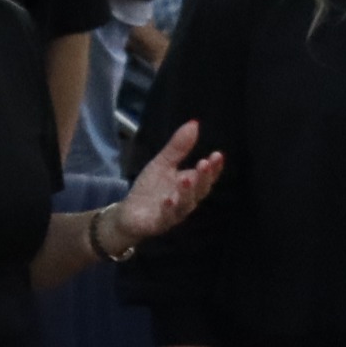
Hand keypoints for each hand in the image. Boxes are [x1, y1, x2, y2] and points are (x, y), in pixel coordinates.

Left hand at [111, 120, 224, 249]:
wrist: (128, 213)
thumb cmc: (150, 188)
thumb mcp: (162, 163)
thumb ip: (178, 147)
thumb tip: (194, 123)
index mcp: (190, 185)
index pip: (206, 176)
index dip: (214, 167)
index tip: (218, 154)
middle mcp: (187, 200)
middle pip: (200, 190)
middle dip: (204, 177)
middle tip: (205, 163)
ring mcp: (174, 213)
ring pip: (186, 204)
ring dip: (187, 192)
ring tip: (187, 178)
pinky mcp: (159, 223)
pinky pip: (167, 218)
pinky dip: (169, 209)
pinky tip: (168, 200)